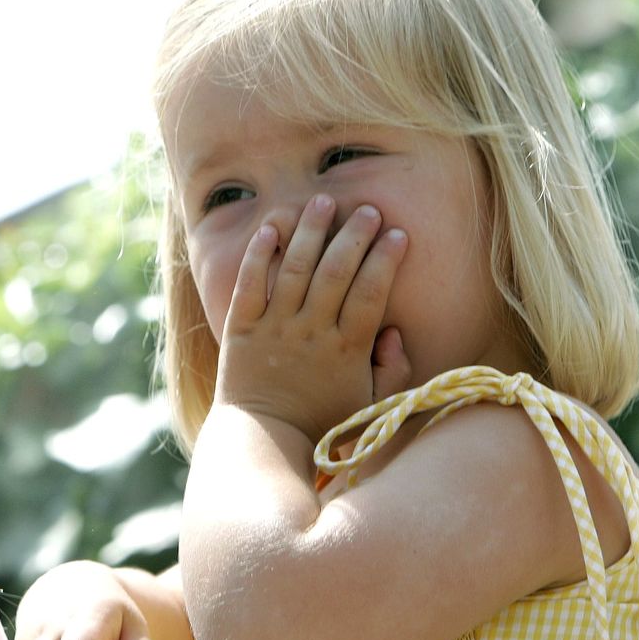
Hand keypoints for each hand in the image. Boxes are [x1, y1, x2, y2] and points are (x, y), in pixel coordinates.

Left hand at [215, 195, 408, 442]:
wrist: (264, 439)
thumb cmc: (322, 422)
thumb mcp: (371, 406)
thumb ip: (393, 371)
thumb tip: (395, 331)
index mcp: (346, 350)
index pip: (370, 293)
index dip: (385, 260)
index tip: (398, 233)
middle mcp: (310, 332)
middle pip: (336, 272)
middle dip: (354, 235)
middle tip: (368, 209)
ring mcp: (273, 328)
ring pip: (294, 269)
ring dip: (310, 231)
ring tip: (323, 200)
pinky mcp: (240, 329)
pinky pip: (249, 284)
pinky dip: (260, 254)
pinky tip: (272, 227)